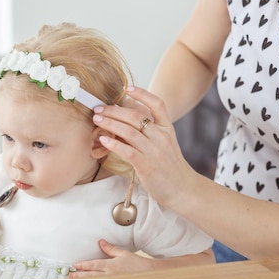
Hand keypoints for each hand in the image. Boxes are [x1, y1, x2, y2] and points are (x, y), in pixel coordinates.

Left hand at [70, 239, 154, 278]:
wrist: (149, 275)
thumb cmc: (137, 264)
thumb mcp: (123, 254)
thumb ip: (111, 249)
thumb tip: (101, 242)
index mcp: (111, 266)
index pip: (94, 265)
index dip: (83, 265)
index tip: (75, 265)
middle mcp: (110, 275)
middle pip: (91, 276)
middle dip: (79, 276)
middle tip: (69, 275)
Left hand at [93, 86, 197, 208]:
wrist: (182, 189)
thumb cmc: (168, 167)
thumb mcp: (163, 145)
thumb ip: (148, 133)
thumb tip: (122, 123)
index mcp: (167, 129)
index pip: (157, 104)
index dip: (142, 94)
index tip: (126, 88)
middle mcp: (161, 137)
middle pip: (136, 116)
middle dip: (114, 110)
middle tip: (98, 108)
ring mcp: (154, 151)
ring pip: (129, 131)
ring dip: (110, 123)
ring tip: (96, 119)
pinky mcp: (146, 165)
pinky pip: (127, 151)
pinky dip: (114, 143)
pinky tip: (103, 139)